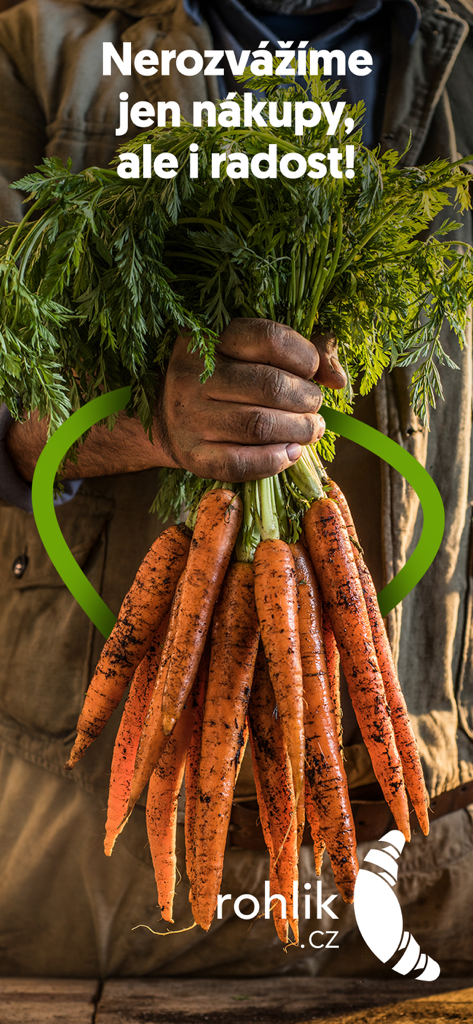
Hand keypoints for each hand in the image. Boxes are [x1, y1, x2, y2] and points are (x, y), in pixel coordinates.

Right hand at [162, 318, 345, 481]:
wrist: (163, 417)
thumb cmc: (222, 381)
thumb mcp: (249, 354)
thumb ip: (300, 353)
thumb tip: (338, 379)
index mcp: (208, 339)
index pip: (268, 338)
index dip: (305, 356)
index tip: (314, 371)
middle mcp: (191, 375)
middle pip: (270, 386)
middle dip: (307, 399)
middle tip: (315, 407)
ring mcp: (189, 417)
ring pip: (260, 425)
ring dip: (299, 430)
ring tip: (311, 429)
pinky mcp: (192, 455)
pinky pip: (242, 463)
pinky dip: (276, 460)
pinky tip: (291, 453)